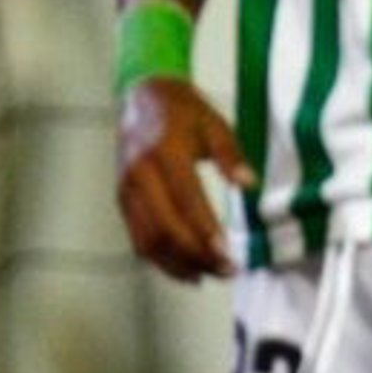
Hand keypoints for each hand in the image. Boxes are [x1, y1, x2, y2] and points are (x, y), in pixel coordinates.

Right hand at [115, 78, 255, 280]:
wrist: (141, 96)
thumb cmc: (184, 111)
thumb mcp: (214, 123)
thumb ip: (231, 154)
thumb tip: (249, 184)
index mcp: (165, 152)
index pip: (186, 200)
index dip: (205, 231)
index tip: (227, 253)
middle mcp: (140, 174)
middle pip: (164, 227)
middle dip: (195, 256)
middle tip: (227, 270)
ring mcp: (126, 189)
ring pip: (147, 239)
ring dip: (178, 264)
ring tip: (210, 276)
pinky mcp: (122, 200)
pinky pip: (138, 237)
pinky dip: (160, 260)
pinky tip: (186, 270)